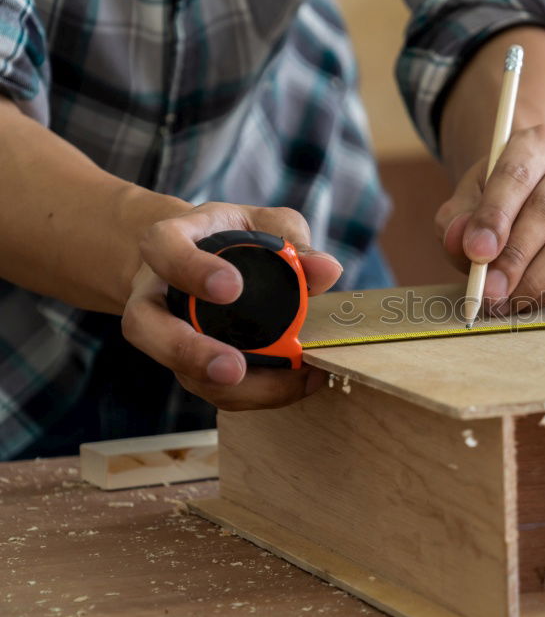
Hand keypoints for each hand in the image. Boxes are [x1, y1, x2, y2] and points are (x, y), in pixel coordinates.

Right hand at [121, 202, 341, 409]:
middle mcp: (156, 292)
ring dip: (228, 388)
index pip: (162, 248)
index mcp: (170, 242)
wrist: (198, 257)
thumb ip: (293, 240)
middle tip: (233, 368)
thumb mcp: (264, 224)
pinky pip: (210, 387)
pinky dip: (253, 393)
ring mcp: (165, 334)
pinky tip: (294, 385)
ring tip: (283, 385)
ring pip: (177, 369)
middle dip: (189, 352)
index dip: (189, 269)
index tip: (231, 288)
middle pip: (145, 326)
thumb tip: (326, 271)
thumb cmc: (234, 237)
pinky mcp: (187, 364)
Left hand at [435, 125, 544, 314]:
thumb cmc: (493, 203)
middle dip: (514, 255)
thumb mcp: (465, 202)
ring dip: (532, 279)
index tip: (476, 252)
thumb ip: (455, 220)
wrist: (526, 206)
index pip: (517, 174)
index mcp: (539, 143)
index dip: (495, 215)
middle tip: (488, 288)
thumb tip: (462, 243)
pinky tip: (523, 300)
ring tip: (501, 300)